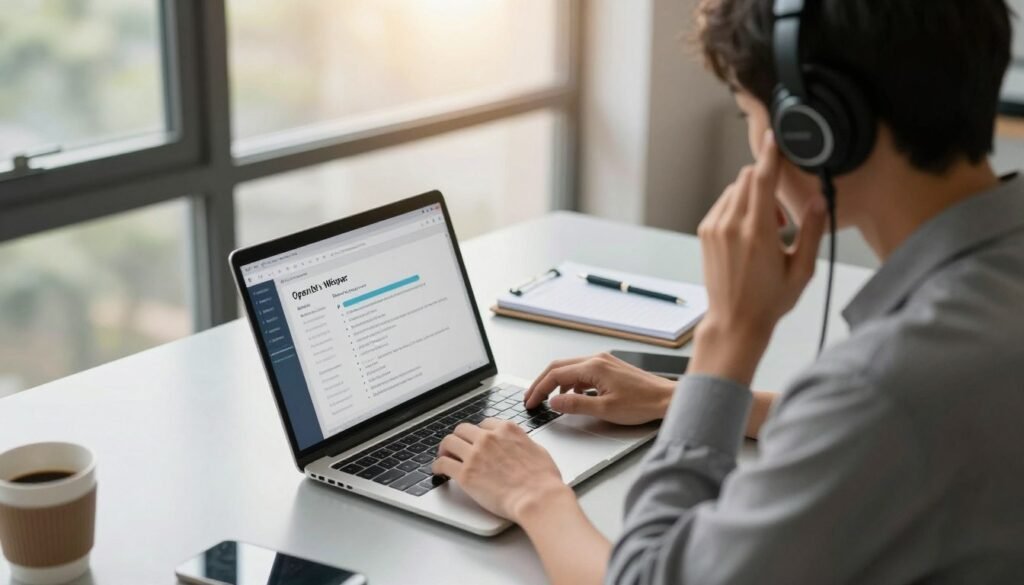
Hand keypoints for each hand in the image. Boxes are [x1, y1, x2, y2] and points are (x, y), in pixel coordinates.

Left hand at [432, 419, 570, 521]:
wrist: (537, 498)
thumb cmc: (543, 480)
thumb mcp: (537, 449)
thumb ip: (522, 442)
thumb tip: (518, 445)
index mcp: (506, 430)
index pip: (484, 424)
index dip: (478, 434)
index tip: (476, 441)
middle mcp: (488, 438)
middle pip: (463, 429)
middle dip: (459, 438)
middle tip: (456, 447)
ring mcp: (475, 454)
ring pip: (449, 442)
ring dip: (445, 449)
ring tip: (444, 457)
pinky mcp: (465, 474)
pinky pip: (443, 463)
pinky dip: (438, 466)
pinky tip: (439, 471)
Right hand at [523, 352, 675, 424]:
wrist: (666, 398)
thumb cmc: (642, 403)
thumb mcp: (605, 409)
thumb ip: (575, 405)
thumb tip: (553, 403)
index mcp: (594, 367)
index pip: (556, 374)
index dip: (539, 389)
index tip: (530, 402)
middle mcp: (597, 359)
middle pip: (559, 367)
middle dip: (542, 383)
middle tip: (531, 398)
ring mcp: (603, 362)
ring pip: (570, 369)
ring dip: (556, 383)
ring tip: (547, 400)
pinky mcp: (609, 368)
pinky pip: (582, 373)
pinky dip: (571, 383)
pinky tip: (572, 397)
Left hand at [691, 131, 826, 384]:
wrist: (734, 322)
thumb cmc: (769, 300)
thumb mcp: (802, 269)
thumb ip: (811, 230)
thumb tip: (819, 199)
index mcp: (757, 233)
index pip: (762, 179)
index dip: (769, 154)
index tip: (772, 137)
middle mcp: (731, 225)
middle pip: (748, 179)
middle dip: (767, 186)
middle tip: (779, 221)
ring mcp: (714, 228)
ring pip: (735, 190)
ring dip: (753, 198)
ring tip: (765, 233)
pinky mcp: (705, 232)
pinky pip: (723, 204)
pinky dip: (738, 208)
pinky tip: (748, 236)